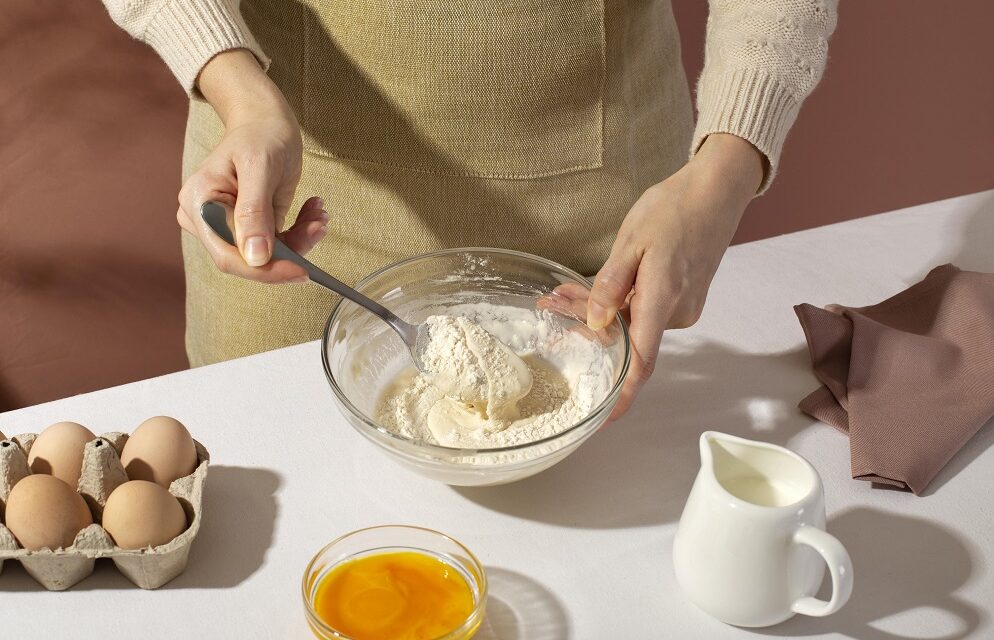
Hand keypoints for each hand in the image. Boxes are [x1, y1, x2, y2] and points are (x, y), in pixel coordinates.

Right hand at [175, 49, 326, 282]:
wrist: (266, 122)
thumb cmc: (260, 135)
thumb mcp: (260, 167)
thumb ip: (254, 212)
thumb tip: (254, 257)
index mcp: (200, 205)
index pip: (228, 256)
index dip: (265, 269)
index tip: (302, 270)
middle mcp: (208, 221)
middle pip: (249, 260)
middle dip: (289, 252)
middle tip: (319, 227)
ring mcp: (229, 226)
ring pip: (269, 256)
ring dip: (301, 241)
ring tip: (319, 215)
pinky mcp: (250, 228)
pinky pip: (277, 245)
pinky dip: (300, 234)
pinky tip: (313, 212)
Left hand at [572, 134, 763, 418]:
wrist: (718, 190)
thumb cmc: (675, 208)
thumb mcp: (632, 242)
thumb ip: (610, 285)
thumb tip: (594, 323)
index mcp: (662, 300)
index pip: (641, 362)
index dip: (622, 395)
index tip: (603, 419)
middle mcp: (676, 312)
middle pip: (626, 338)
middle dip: (586, 330)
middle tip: (551, 306)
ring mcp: (683, 307)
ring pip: (632, 323)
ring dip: (598, 312)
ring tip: (563, 291)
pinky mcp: (682, 298)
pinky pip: (645, 311)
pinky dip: (618, 303)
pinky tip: (595, 288)